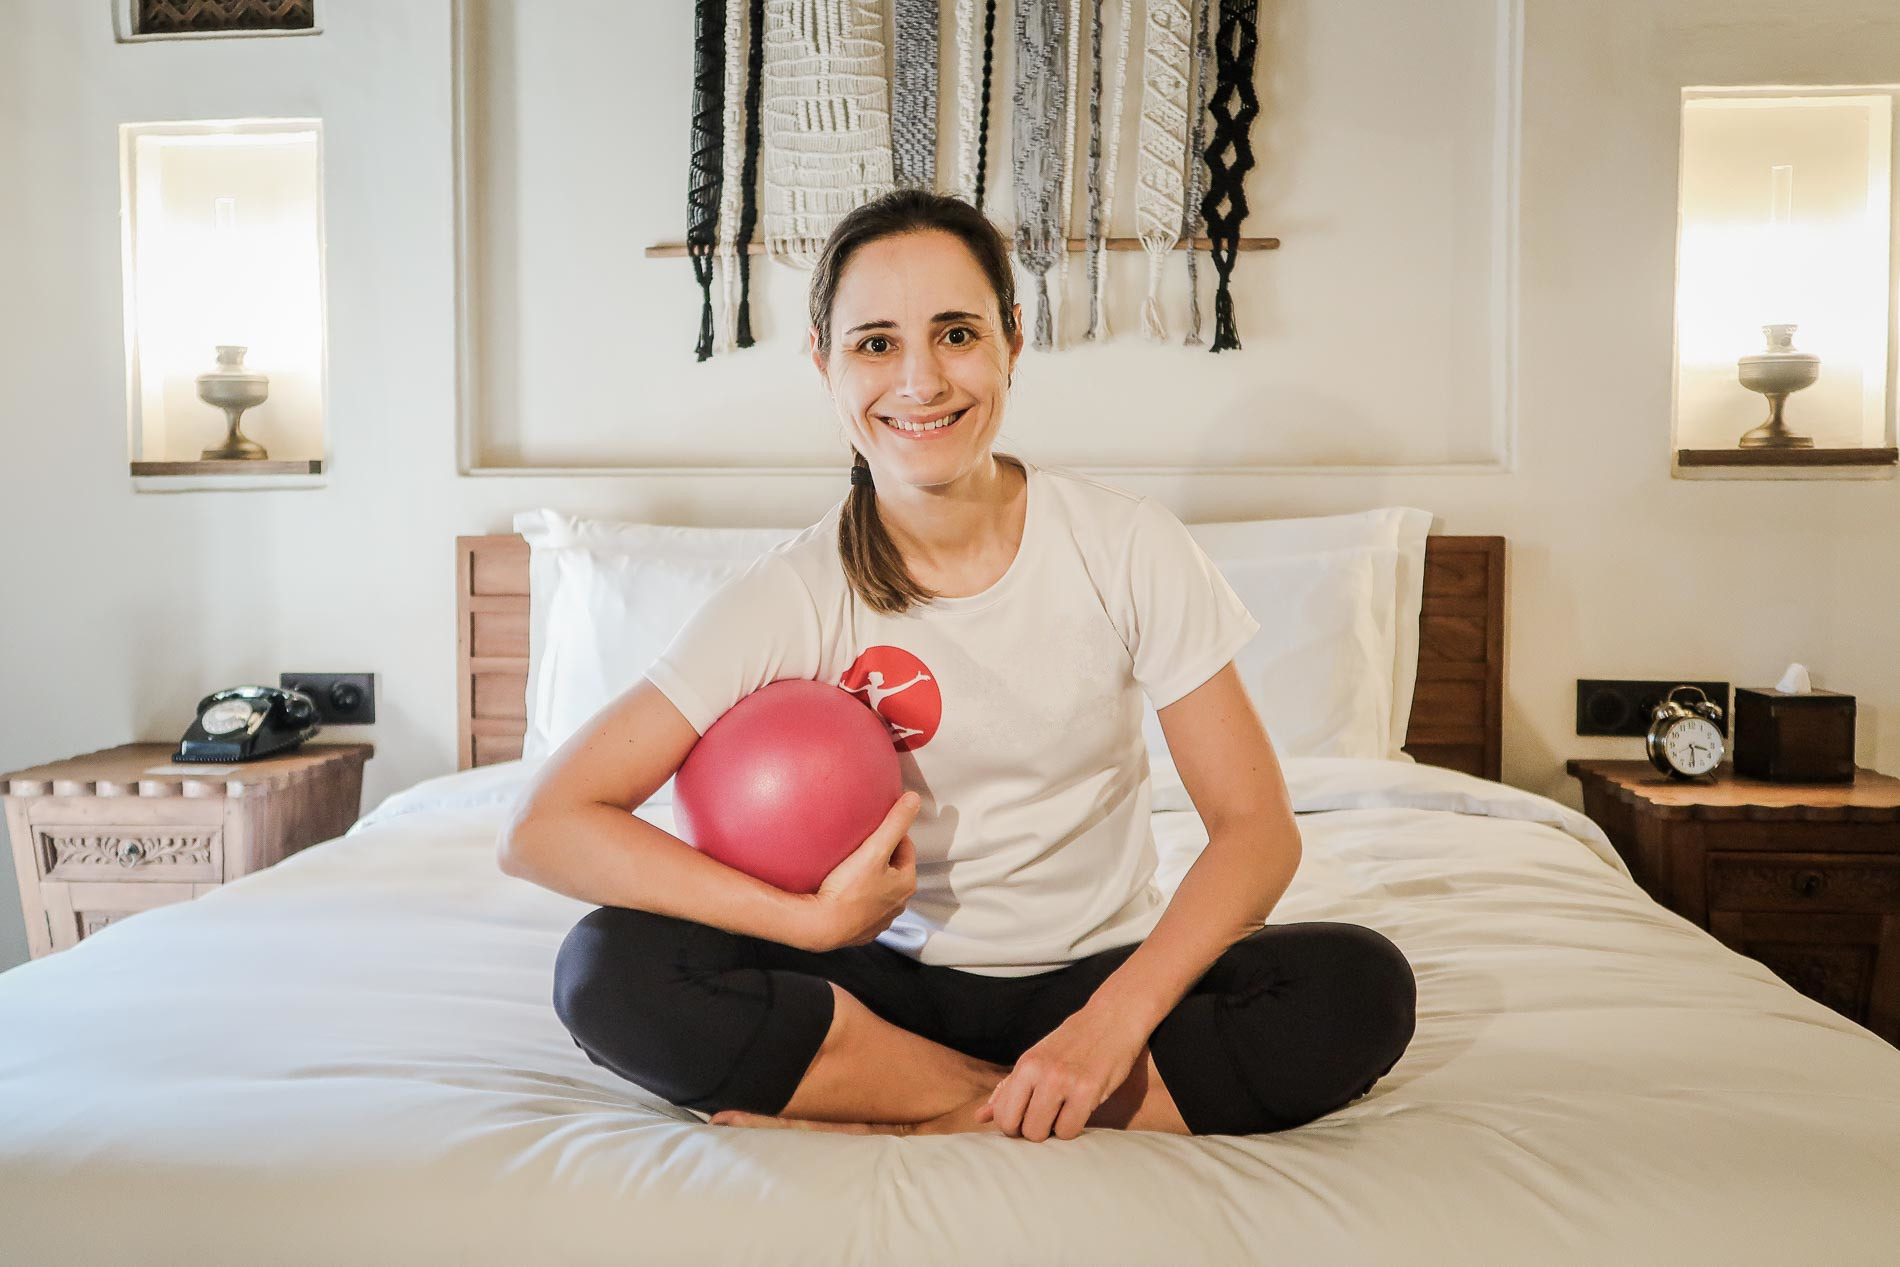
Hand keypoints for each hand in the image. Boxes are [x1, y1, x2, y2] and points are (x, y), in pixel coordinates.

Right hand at [793, 791, 919, 952]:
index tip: (872, 829)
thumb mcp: (875, 849)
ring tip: (848, 867)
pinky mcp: (861, 931)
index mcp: (906, 883)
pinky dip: (857, 897)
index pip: (905, 848)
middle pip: (893, 869)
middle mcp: (898, 904)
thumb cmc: (848, 888)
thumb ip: (895, 822)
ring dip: (869, 878)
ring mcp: (880, 920)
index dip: (891, 834)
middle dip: (881, 856)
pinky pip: (863, 907)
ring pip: (879, 889)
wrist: (820, 926)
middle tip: (860, 846)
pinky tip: (841, 890)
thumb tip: (914, 799)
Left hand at [975, 1004, 1148, 1141]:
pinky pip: (1070, 1131)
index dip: (1014, 1125)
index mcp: (1025, 1064)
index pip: (1003, 1115)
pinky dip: (1074, 1127)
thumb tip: (980, 1117)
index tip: (1029, 1117)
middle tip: (1049, 1116)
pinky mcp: (1088, 1091)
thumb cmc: (1072, 1043)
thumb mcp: (1036, 1059)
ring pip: (1044, 1134)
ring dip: (1054, 1130)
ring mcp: (1064, 1082)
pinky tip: (1080, 1110)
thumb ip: (1008, 1089)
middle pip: (1021, 1129)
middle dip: (1034, 1131)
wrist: (1113, 1019)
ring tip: (1065, 1110)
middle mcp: (1041, 1072)